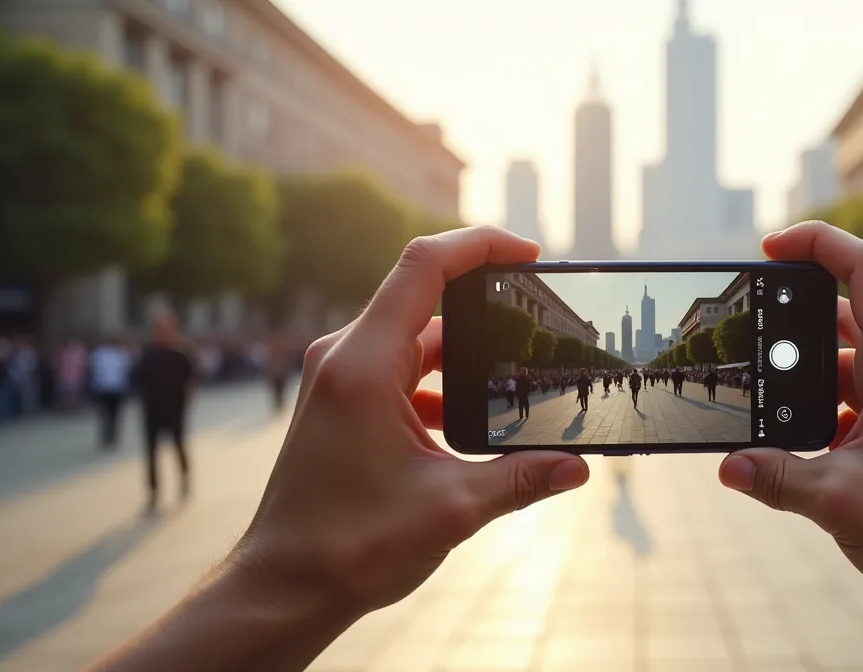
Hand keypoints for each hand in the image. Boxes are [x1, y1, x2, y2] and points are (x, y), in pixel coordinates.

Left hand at [229, 227, 589, 620]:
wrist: (284, 587)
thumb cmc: (347, 546)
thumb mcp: (451, 508)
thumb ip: (521, 479)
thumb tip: (578, 467)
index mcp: (364, 366)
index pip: (424, 266)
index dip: (480, 245)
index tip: (530, 255)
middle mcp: (345, 358)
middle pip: (426, 302)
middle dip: (487, 312)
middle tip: (540, 327)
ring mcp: (341, 379)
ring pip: (417, 342)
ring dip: (465, 360)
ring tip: (516, 383)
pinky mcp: (343, 402)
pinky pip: (401, 371)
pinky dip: (440, 386)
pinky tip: (474, 423)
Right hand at [718, 221, 862, 612]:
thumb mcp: (841, 503)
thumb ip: (778, 477)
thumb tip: (728, 466)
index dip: (817, 242)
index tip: (770, 247)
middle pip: (848, 311)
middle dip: (794, 317)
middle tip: (746, 332)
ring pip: (848, 358)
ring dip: (804, 371)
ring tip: (759, 393)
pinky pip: (855, 395)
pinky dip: (820, 404)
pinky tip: (789, 437)